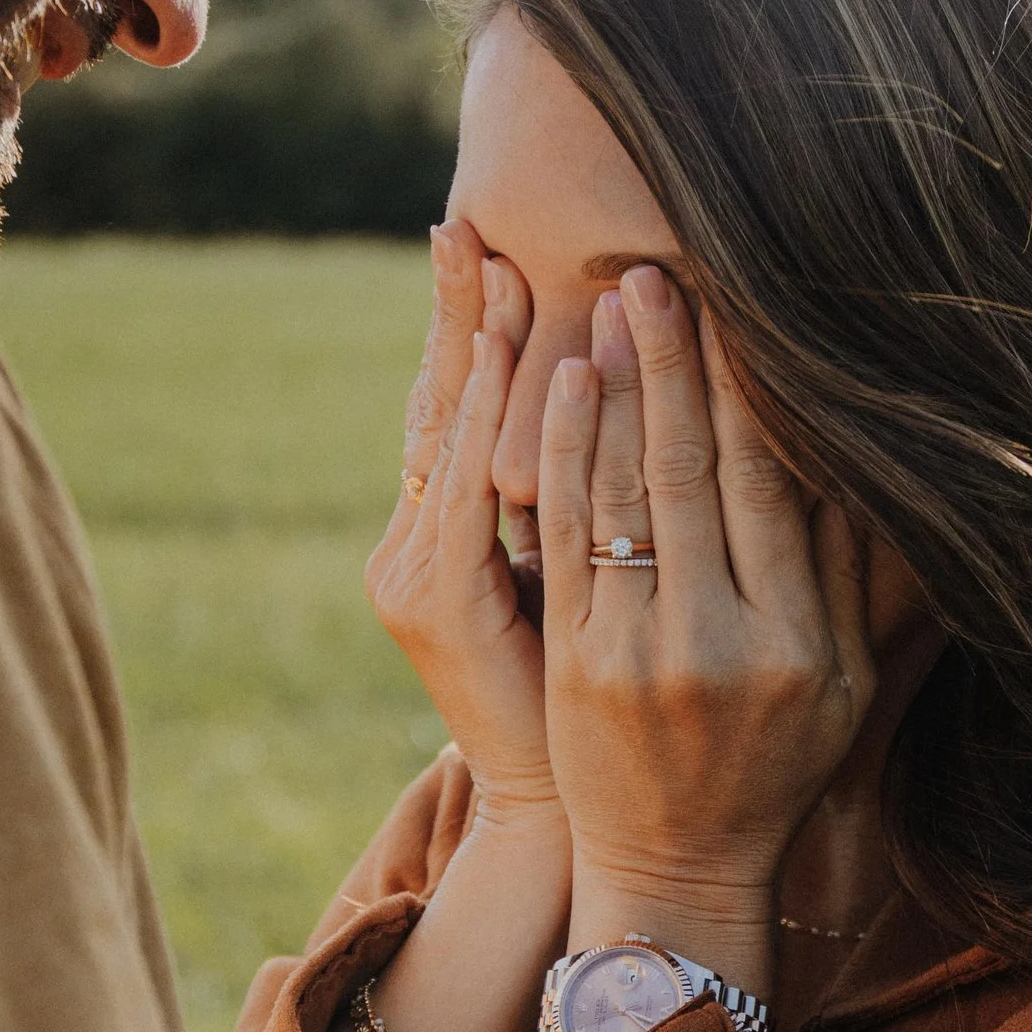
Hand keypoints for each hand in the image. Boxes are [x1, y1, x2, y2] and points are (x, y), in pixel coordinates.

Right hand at [366, 219, 554, 817]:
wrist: (557, 810)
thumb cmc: (591, 705)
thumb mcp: (582, 586)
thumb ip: (582, 507)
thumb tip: (621, 406)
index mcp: (442, 540)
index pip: (457, 412)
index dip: (468, 330)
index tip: (487, 243)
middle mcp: (410, 546)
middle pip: (434, 405)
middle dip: (452, 312)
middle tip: (463, 221)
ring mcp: (411, 572)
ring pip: (444, 436)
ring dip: (468, 347)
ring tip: (488, 266)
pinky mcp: (432, 601)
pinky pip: (464, 489)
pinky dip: (485, 420)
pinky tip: (506, 357)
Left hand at [539, 266, 872, 978]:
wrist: (675, 868)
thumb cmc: (774, 766)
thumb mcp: (844, 684)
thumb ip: (850, 575)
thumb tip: (865, 453)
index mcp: (795, 643)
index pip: (769, 487)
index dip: (752, 391)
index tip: (740, 310)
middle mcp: (715, 642)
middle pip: (692, 473)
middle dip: (676, 363)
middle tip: (658, 270)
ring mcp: (634, 652)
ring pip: (623, 493)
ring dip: (616, 389)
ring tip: (612, 302)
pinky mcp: (573, 658)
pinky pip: (567, 534)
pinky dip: (564, 453)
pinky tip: (568, 384)